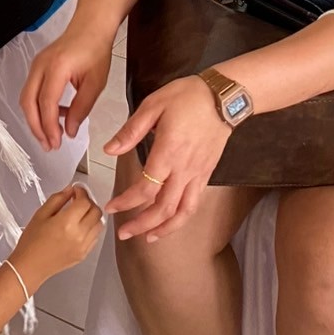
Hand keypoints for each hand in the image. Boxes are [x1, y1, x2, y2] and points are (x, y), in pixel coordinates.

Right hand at [8, 186, 104, 287]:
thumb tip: (70, 190)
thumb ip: (57, 199)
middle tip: (78, 200)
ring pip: (99, 224)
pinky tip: (79, 227)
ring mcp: (83, 246)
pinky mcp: (84, 254)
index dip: (81, 192)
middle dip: (89, 202)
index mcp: (66, 222)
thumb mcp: (40, 214)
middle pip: (96, 211)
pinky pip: (95, 237)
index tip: (76, 190)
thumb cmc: (31, 241)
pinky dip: (91, 228)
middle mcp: (79, 235)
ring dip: (92, 215)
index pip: (84, 201)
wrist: (30, 266)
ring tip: (80, 214)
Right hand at [21, 26, 113, 151]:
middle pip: (28, 102)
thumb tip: (70, 130)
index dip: (49, 126)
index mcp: (57, 68)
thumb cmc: (95, 49)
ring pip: (26, 97)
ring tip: (50, 135)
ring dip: (35, 119)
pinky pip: (31, 90)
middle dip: (36, 127)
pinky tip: (54, 116)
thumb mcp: (95, 83)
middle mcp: (41, 65)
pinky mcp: (37, 66)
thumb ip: (81, 108)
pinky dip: (38, 107)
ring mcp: (36, 65)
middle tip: (48, 144)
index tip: (56, 143)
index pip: (46, 103)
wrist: (90, 26)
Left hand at [103, 75, 230, 240]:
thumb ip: (130, 131)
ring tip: (147, 238)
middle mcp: (184, 169)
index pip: (145, 188)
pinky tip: (170, 221)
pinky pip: (194, 204)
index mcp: (167, 152)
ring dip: (164, 229)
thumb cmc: (187, 97)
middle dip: (141, 224)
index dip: (126, 202)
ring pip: (182, 212)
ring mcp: (198, 174)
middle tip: (123, 233)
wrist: (224, 97)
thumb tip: (109, 149)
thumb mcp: (153, 105)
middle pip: (163, 208)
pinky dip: (181, 218)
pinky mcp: (207, 174)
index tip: (111, 207)